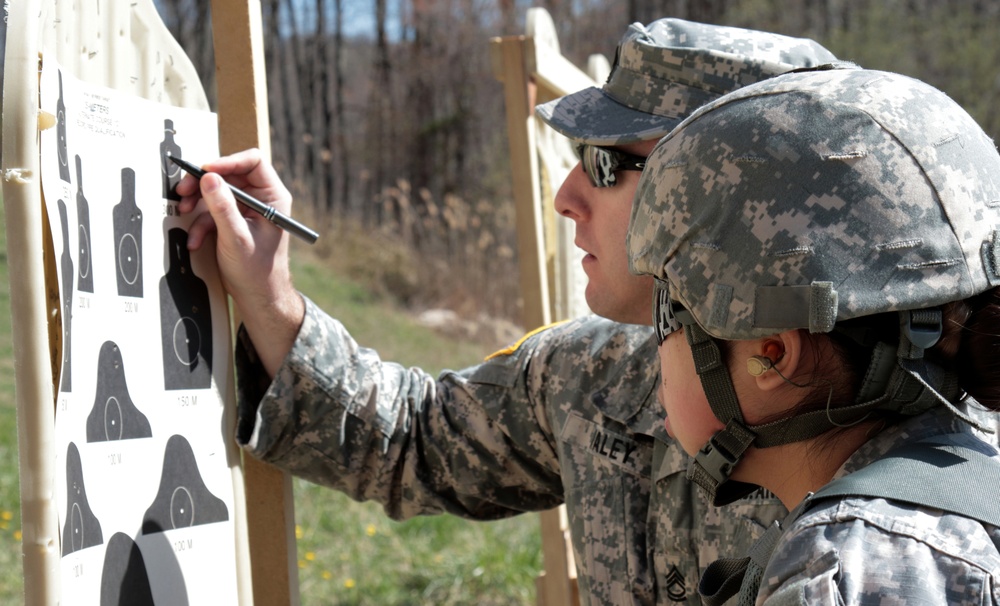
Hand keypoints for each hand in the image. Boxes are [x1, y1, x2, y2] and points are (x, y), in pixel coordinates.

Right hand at [177, 148, 303, 374]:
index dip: (227, 161)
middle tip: (183, 189)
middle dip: (203, 183)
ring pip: (216, 192)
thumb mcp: (236, 237)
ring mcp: (246, 210)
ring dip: (197, 203)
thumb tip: (209, 177)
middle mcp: (261, 199)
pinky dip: (199, 223)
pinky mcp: (232, 221)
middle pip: (229, 174)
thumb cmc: (257, 271)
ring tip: (183, 211)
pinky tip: (195, 241)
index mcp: (273, 197)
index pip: (252, 162)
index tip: (205, 170)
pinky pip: (211, 211)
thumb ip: (222, 207)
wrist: (257, 297)